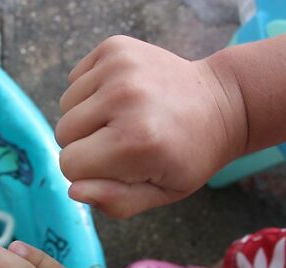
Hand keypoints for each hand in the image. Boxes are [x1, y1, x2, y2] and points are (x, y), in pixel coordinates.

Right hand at [56, 35, 246, 217]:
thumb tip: (73, 191)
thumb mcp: (161, 193)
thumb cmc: (188, 155)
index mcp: (134, 140)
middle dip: (84, 144)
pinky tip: (121, 96)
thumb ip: (116, 202)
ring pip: (65, 106)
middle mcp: (123, 97)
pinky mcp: (114, 47)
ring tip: (122, 117)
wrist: (222, 103)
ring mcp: (118, 66)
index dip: (88, 172)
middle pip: (62, 133)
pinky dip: (90, 92)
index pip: (69, 165)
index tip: (117, 165)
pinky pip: (74, 80)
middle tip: (122, 140)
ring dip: (86, 117)